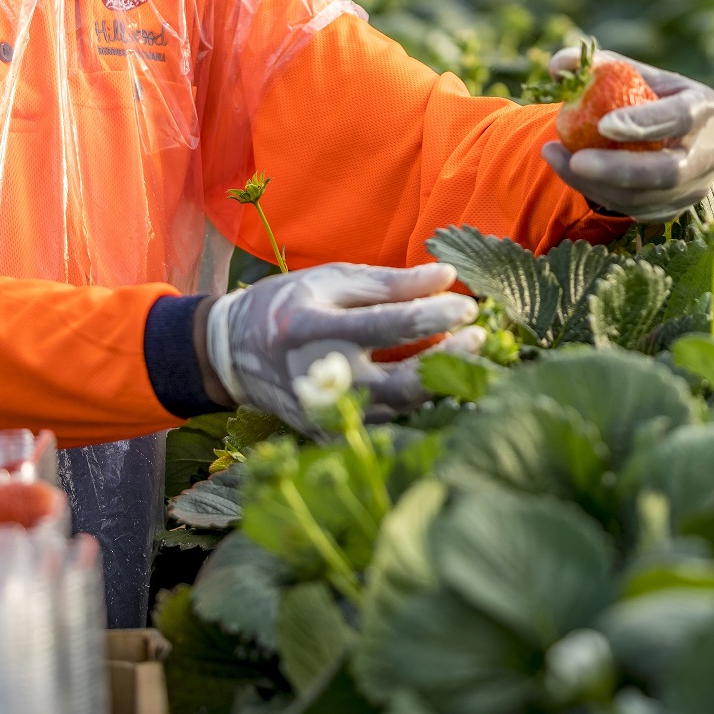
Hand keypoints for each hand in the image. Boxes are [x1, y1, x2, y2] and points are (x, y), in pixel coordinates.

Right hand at [201, 262, 482, 432]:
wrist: (232, 354)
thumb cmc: (287, 305)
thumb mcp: (331, 280)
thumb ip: (389, 283)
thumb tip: (448, 278)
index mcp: (313, 329)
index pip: (384, 327)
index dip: (431, 317)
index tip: (466, 307)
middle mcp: (319, 378)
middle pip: (399, 384)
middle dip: (447, 362)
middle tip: (481, 338)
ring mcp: (324, 414)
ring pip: (400, 409)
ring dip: (440, 384)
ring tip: (469, 356)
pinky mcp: (330, 434)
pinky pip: (386, 424)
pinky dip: (418, 406)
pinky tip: (440, 383)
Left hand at [540, 48, 713, 222]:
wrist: (663, 135)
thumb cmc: (642, 95)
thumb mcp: (627, 73)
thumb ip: (595, 65)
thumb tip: (559, 66)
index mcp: (705, 107)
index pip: (680, 117)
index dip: (644, 123)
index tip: (601, 124)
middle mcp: (709, 152)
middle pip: (668, 171)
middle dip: (618, 169)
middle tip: (576, 161)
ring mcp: (695, 186)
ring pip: (645, 197)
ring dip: (595, 183)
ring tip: (556, 158)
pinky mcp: (674, 209)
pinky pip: (633, 210)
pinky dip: (597, 193)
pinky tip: (568, 172)